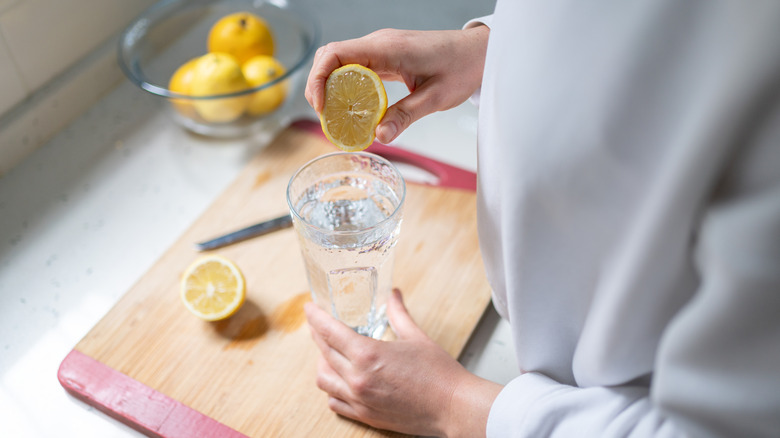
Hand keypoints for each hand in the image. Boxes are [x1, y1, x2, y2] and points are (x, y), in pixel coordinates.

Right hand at [305, 26, 489, 143]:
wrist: (479, 52)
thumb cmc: (461, 68)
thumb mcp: (435, 97)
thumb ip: (405, 116)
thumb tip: (380, 136)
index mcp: (388, 48)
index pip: (336, 54)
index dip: (318, 79)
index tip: (320, 106)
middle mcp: (379, 44)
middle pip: (331, 57)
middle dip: (319, 85)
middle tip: (325, 117)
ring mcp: (381, 48)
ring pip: (340, 61)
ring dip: (330, 86)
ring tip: (335, 115)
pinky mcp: (385, 56)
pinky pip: (356, 67)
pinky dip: (346, 85)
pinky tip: (351, 107)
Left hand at [305, 289, 501, 437]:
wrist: (453, 407)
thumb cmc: (439, 374)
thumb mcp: (416, 336)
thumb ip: (398, 313)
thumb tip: (393, 295)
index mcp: (368, 355)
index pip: (329, 331)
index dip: (316, 317)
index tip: (309, 308)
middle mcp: (358, 378)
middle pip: (323, 352)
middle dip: (317, 334)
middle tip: (317, 324)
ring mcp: (359, 400)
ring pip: (323, 379)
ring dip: (322, 362)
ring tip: (329, 352)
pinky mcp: (365, 415)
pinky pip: (334, 402)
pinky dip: (331, 389)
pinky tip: (339, 379)